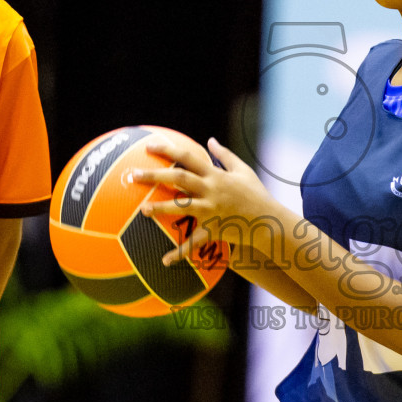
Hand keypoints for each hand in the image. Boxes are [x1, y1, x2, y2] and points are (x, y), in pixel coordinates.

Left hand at [130, 136, 276, 265]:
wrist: (269, 220)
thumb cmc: (256, 194)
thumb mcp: (243, 170)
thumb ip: (225, 155)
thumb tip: (210, 140)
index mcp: (215, 174)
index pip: (188, 157)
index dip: (168, 150)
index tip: (149, 145)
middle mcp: (211, 190)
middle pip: (178, 179)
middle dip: (154, 176)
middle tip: (132, 175)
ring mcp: (212, 210)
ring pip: (182, 207)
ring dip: (160, 209)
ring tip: (141, 210)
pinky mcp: (214, 229)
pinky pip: (195, 242)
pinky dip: (180, 252)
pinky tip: (165, 260)